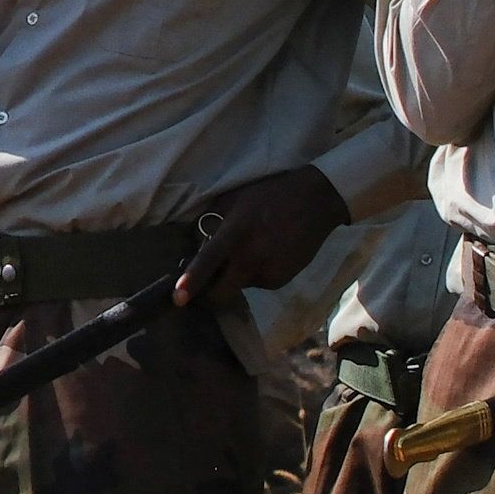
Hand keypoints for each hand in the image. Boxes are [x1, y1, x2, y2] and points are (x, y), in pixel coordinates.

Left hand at [178, 166, 349, 309]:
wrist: (316, 200)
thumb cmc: (269, 195)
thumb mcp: (234, 199)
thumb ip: (213, 222)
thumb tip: (198, 244)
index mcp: (236, 232)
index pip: (209, 260)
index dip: (192, 281)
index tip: (178, 299)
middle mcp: (252, 257)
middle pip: (222, 291)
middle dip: (212, 290)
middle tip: (212, 274)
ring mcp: (269, 271)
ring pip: (240, 285)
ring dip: (238, 274)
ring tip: (253, 247)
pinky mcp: (282, 280)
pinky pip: (258, 282)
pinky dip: (256, 272)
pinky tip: (268, 252)